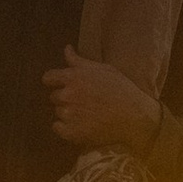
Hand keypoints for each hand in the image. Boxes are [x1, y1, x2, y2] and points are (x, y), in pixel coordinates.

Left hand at [42, 47, 157, 153]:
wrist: (134, 117)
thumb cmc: (121, 90)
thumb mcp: (103, 69)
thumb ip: (79, 61)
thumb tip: (67, 48)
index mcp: (73, 77)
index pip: (48, 78)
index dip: (55, 81)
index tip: (63, 85)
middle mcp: (67, 95)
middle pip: (54, 96)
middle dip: (66, 98)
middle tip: (84, 101)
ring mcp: (69, 115)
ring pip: (59, 112)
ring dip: (68, 113)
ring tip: (88, 114)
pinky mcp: (71, 132)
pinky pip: (58, 128)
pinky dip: (66, 128)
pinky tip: (81, 125)